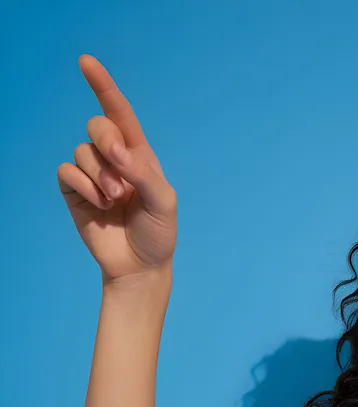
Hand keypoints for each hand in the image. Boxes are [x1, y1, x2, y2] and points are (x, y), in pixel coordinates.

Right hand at [57, 54, 176, 282]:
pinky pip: (67, 172)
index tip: (86, 62)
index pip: (119, 112)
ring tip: (116, 202)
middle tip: (122, 178)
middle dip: (107, 143)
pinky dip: (84, 187)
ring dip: (100, 177)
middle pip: (97, 125)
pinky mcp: (75, 191)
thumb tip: (116, 152)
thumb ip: (143, 173)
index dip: (102, 86)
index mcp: (138, 153)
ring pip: (82, 152)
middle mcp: (113, 158)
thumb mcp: (163, 202)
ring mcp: (92, 174)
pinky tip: (100, 206)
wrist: (140, 267)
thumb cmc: (157, 234)